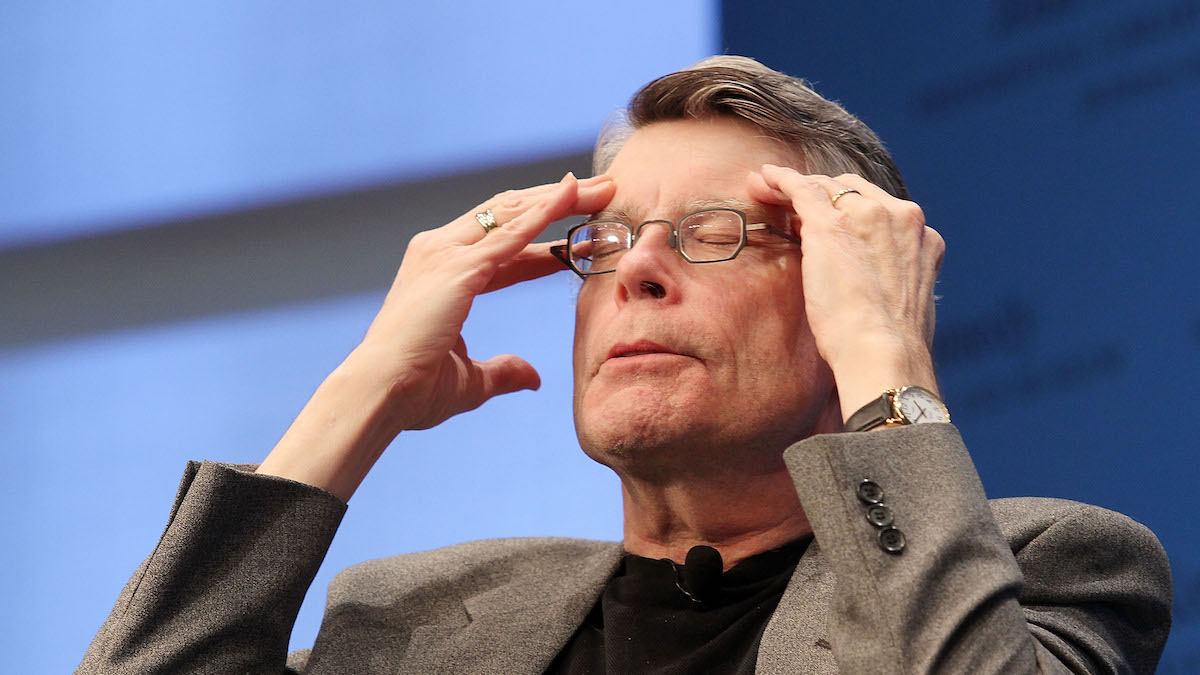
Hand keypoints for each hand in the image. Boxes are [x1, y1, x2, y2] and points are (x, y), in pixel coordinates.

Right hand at [357, 172, 615, 430]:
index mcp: (439, 274)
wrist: (381, 393)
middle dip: (556, 201)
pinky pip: (512, 232)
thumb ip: (504, 372)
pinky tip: (572, 194)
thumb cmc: (414, 391)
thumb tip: (534, 377)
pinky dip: (545, 210)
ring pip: (513, 212)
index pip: (502, 245)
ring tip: (602, 188)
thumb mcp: (472, 380)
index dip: (542, 237)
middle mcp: (439, 252)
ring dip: (560, 197)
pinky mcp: (459, 266)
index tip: (578, 231)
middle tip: (601, 191)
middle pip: (509, 214)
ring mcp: (446, 254)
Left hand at [748, 165, 944, 420]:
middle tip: (795, 205)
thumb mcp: (905, 305)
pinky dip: (781, 179)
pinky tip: (764, 176)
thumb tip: (871, 288)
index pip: (882, 210)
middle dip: (825, 195)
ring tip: (768, 187)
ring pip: (826, 186)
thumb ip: (892, 282)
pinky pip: (801, 188)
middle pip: (854, 191)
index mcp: (923, 239)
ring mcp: (866, 216)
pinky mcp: (830, 225)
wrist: (884, 353)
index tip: (834, 223)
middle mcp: (900, 217)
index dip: (852, 212)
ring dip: (797, 186)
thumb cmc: (891, 346)